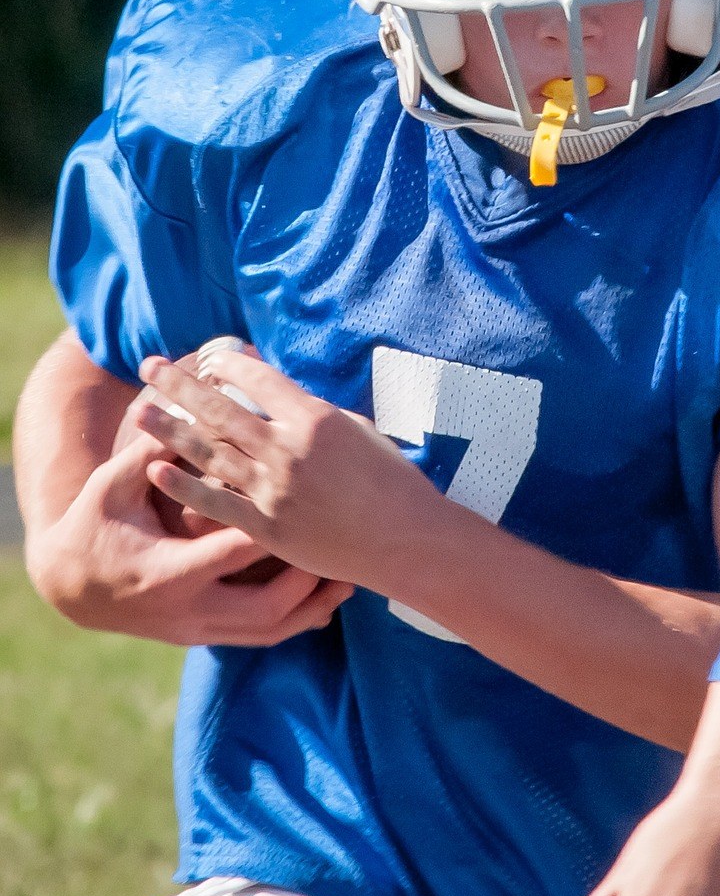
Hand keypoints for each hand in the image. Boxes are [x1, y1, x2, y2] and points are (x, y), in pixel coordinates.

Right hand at [27, 430, 349, 645]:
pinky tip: (328, 599)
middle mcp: (185, 611)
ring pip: (270, 631)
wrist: (68, 585)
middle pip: (263, 609)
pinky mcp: (206, 638)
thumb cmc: (96, 523)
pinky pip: (264, 638)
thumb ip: (153, 452)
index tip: (314, 510)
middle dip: (307, 583)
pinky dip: (299, 620)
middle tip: (343, 552)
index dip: (273, 534)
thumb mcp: (114, 487)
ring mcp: (197, 631)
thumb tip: (190, 403)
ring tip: (350, 579)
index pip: (231, 555)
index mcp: (165, 572)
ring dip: (314, 607)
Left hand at [133, 350, 443, 594]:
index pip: (259, 380)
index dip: (229, 364)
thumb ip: (317, 416)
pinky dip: (183, 486)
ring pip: (209, 453)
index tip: (210, 357)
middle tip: (150, 367)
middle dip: (181, 386)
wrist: (403, 538)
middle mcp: (288, 449)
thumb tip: (286, 403)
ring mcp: (274, 488)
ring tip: (141, 413)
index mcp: (314, 419)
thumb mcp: (360, 432)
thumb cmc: (391, 482)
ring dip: (169, 430)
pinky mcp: (267, 525)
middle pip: (221, 410)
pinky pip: (215, 502)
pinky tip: (156, 470)